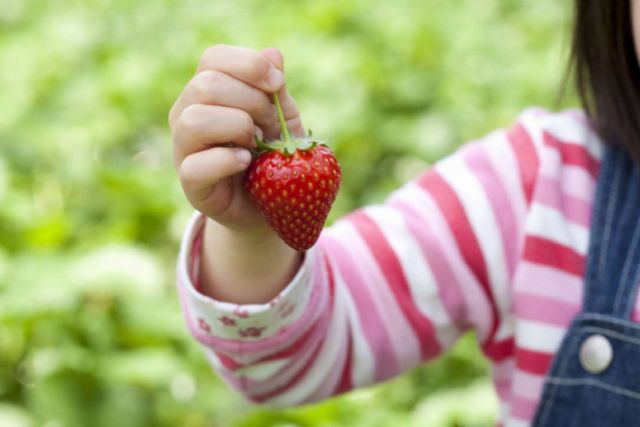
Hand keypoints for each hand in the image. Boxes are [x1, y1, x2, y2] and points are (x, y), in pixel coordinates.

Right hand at [169, 44, 304, 232]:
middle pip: (205, 85)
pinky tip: (248, 162)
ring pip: (194, 120)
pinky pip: (196, 165)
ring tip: (256, 144)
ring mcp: (183, 150)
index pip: (213, 59)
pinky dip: (228, 160)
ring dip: (237, 128)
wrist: (272, 205)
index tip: (277, 84)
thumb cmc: (273, 155)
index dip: (248, 65)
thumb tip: (273, 54)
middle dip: (251, 101)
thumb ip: (274, 90)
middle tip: (270, 124)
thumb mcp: (282, 119)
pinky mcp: (191, 185)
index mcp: (206, 92)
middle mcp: (186, 114)